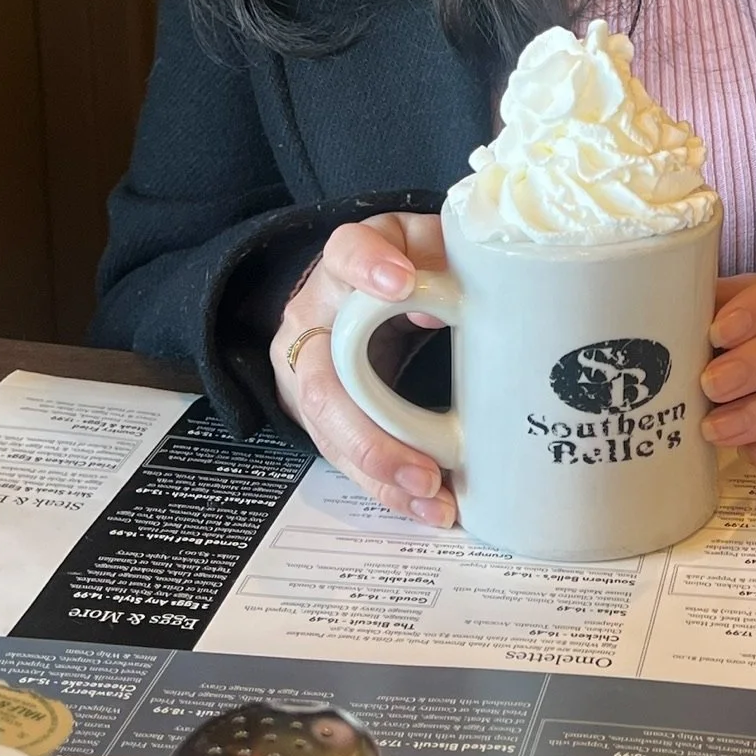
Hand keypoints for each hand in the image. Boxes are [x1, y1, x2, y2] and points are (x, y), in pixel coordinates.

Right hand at [270, 211, 457, 526]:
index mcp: (345, 266)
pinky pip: (345, 456)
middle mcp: (315, 320)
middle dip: (372, 433)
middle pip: (322, 380)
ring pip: (329, 430)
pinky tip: (426, 507)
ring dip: (381, 472)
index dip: (367, 268)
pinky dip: (386, 488)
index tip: (404, 284)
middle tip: (426, 467)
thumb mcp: (428, 248)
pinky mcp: (322, 416)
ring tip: (431, 498)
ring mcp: (309, 373)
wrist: (358, 302)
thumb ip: (442, 257)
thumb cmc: (411, 269)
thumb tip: (446, 307)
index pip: (344, 252)